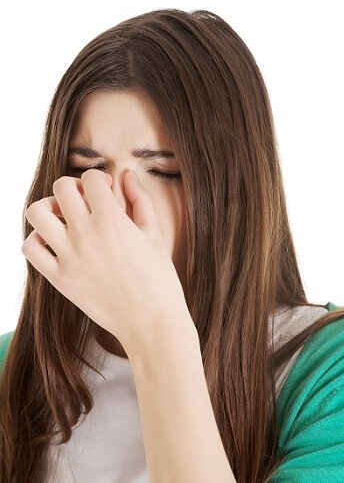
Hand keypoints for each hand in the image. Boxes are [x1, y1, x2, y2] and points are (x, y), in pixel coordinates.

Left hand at [22, 168, 191, 355]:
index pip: (91, 178)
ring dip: (49, 208)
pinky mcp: (59, 279)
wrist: (150, 322)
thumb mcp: (155, 235)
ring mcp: (68, 257)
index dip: (100, 179)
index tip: (107, 191)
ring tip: (64, 218)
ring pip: (37, 212)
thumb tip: (128, 176)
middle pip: (61, 187)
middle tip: (85, 201)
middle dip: (74, 187)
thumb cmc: (159, 280)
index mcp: (112, 220)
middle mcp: (85, 234)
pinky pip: (30, 248)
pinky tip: (55, 243)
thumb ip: (140, 200)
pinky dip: (37, 239)